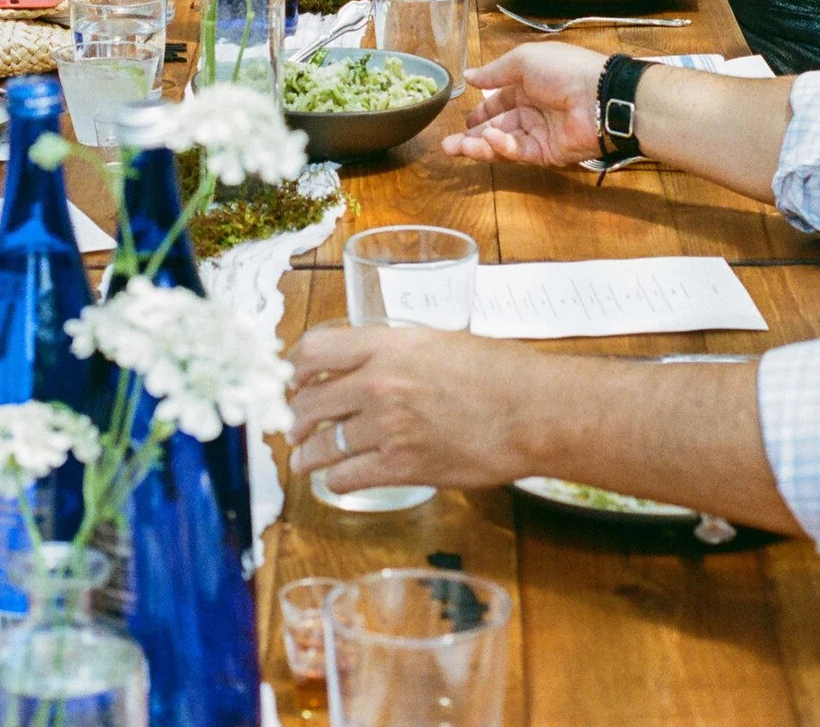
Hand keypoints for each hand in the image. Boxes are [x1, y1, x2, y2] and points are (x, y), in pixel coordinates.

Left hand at [288, 323, 527, 493]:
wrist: (530, 411)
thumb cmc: (495, 371)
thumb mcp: (436, 341)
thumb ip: (395, 351)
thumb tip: (365, 363)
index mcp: (386, 344)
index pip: (315, 351)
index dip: (294, 367)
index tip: (290, 378)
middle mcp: (378, 383)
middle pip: (311, 400)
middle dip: (296, 417)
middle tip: (293, 427)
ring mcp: (388, 427)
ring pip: (325, 443)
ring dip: (309, 454)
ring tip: (303, 459)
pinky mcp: (402, 467)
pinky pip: (350, 476)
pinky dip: (337, 479)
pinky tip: (337, 479)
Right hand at [440, 42, 606, 164]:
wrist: (598, 96)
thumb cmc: (562, 70)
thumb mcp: (523, 61)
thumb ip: (494, 72)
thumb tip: (468, 75)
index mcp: (528, 85)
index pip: (499, 101)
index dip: (481, 112)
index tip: (463, 121)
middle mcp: (532, 110)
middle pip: (496, 126)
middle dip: (471, 136)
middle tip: (448, 145)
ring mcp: (539, 133)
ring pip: (502, 142)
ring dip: (479, 145)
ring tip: (455, 148)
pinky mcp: (547, 153)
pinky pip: (518, 151)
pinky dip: (501, 145)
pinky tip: (489, 137)